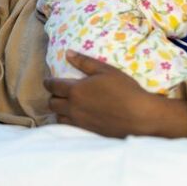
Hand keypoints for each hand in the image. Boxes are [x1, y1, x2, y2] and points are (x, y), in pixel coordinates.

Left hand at [43, 51, 186, 138]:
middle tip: (58, 92)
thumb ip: (84, 62)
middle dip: (53, 96)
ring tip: (66, 105)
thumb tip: (68, 53)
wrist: (139, 116)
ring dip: (59, 110)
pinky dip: (68, 121)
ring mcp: (80, 122)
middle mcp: (73, 108)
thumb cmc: (124, 89)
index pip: (53, 86)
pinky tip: (76, 116)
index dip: (48, 82)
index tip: (48, 80)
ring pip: (58, 117)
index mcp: (76, 90)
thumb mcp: (105, 70)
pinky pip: (69, 127)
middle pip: (52, 103)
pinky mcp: (87, 132)